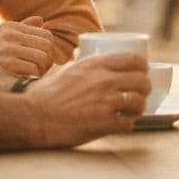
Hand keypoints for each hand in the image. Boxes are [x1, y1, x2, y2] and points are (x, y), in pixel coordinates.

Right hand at [0, 15, 54, 76]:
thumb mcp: (1, 37)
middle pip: (47, 46)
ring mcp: (7, 49)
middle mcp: (9, 35)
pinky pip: (33, 69)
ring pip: (42, 58)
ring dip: (41, 70)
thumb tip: (41, 20)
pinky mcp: (5, 64)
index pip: (46, 35)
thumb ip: (22, 28)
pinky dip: (33, 77)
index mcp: (11, 27)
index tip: (42, 60)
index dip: (49, 50)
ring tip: (33, 75)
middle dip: (48, 61)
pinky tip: (26, 79)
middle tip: (40, 70)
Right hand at [24, 50, 149, 145]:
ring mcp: (106, 102)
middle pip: (142, 81)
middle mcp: (104, 80)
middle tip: (140, 93)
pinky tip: (121, 124)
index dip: (143, 67)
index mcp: (96, 64)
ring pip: (139, 102)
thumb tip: (79, 53)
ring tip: (132, 110)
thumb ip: (78, 62)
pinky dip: (126, 124)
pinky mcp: (104, 123)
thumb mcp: (65, 69)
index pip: (134, 59)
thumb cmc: (46, 94)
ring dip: (138, 108)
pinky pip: (128, 123)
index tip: (143, 72)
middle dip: (144, 88)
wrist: (34, 117)